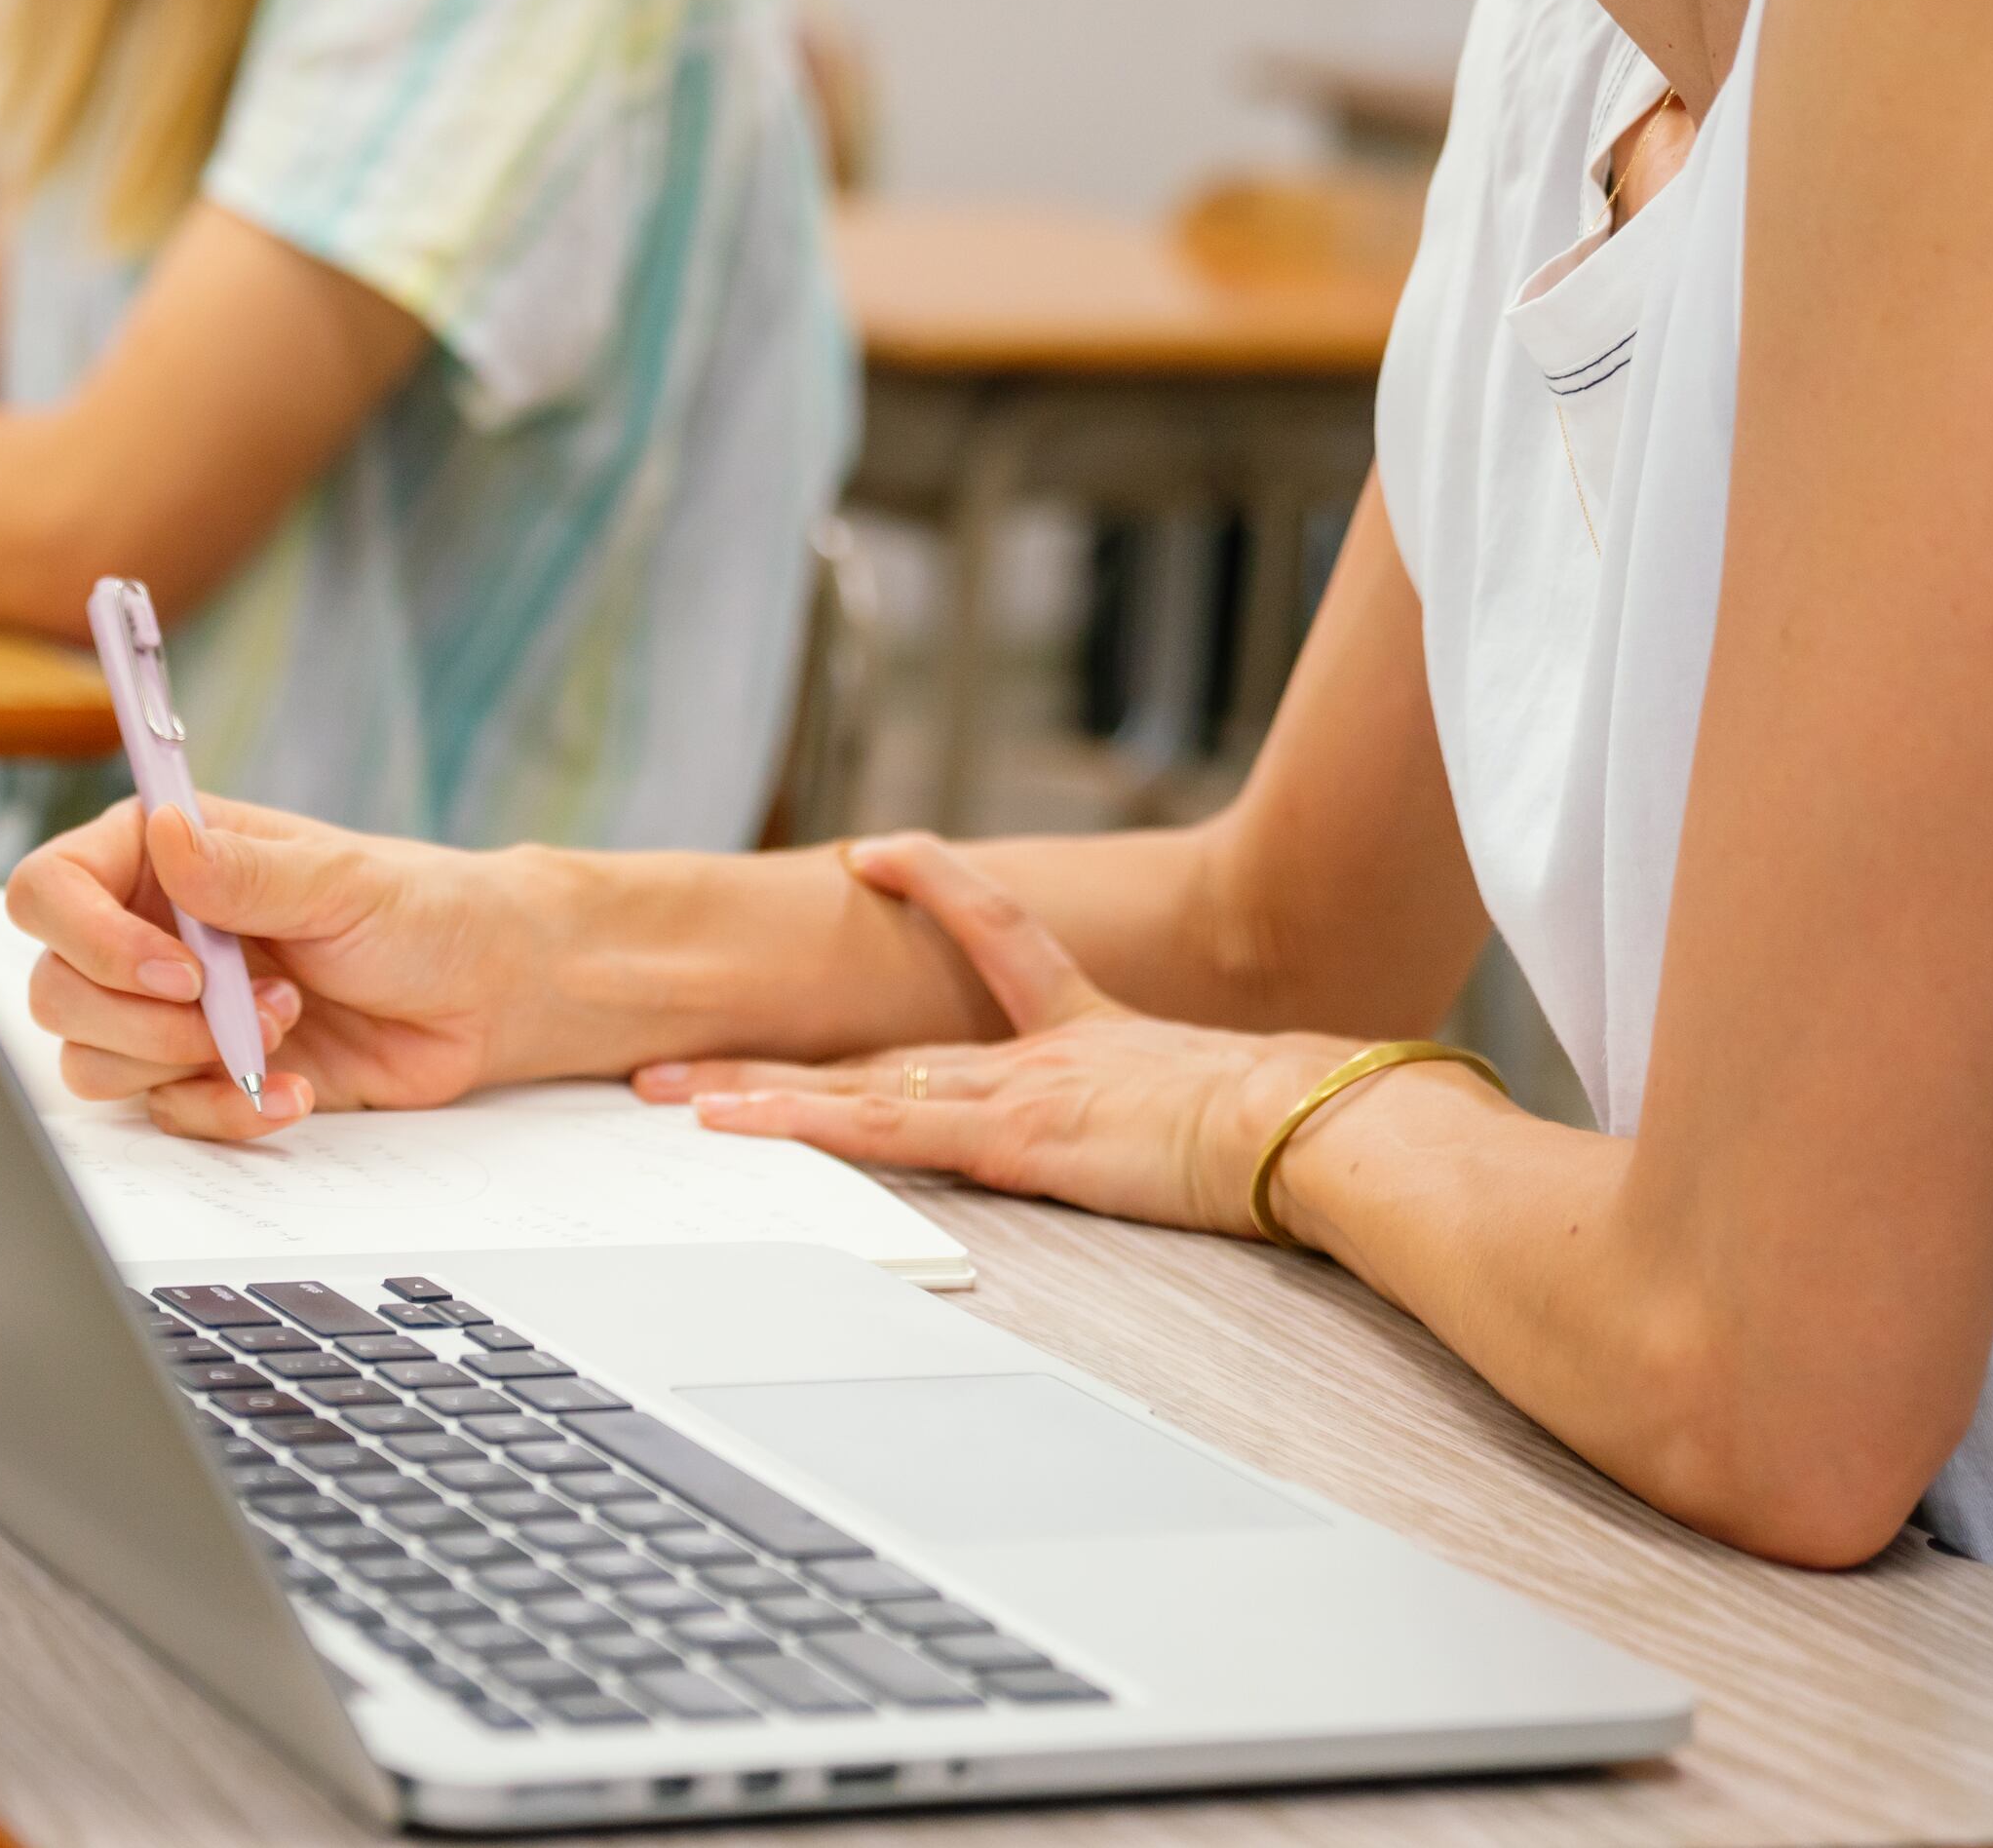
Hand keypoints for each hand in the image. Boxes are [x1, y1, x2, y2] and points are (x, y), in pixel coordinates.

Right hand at [6, 793, 559, 1142]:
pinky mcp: (201, 1075)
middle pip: (55, 989)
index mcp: (158, 856)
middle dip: (139, 1020)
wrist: (476, 996)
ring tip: (280, 1029)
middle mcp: (146, 930)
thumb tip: (164, 833)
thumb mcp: (335, 880)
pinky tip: (292, 1088)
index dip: (89, 937)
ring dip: (182, 1062)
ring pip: (91, 1061)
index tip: (178, 969)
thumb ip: (242, 870)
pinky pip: (163, 1114)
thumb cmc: (413, 911)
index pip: (50, 889)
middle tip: (227, 1009)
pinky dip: (225, 1111)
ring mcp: (168, 1009)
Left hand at [657, 835, 1341, 1236]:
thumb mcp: (1245, 1101)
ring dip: (757, 1091)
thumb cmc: (1301, 1122)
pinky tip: (734, 1123)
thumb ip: (1214, 1101)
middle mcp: (1038, 1055)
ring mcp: (1016, 1093)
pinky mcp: (1010, 1139)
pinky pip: (880, 1132)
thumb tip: (1253, 1118)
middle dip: (783, 1045)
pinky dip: (800, 1123)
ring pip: (857, 1086)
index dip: (937, 887)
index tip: (874, 853)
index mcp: (1094, 1034)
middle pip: (882, 1042)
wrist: (1323, 1126)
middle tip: (689, 1038)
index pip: (999, 939)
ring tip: (668, 1090)